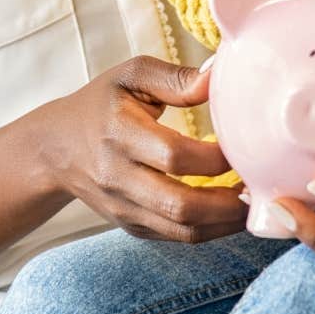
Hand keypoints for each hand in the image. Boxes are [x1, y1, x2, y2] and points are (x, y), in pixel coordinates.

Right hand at [32, 56, 246, 242]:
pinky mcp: (131, 226)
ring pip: (182, 230)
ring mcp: (124, 207)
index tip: (243, 146)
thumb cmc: (101, 103)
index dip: (214, 157)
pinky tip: (231, 212)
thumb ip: (175, 78)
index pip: (173, 155)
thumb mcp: (131, 76)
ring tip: (252, 202)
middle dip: (227, 200)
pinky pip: (176, 237)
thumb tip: (218, 76)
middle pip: (179, 203)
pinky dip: (210, 230)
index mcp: (119, 133)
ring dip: (225, 222)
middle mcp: (118, 176)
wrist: (55, 149)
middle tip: (258, 184)